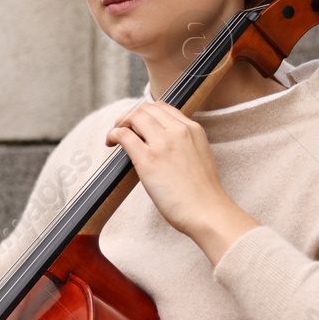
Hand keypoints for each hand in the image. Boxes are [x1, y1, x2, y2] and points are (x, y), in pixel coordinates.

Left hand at [104, 101, 261, 263]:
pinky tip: (111, 142)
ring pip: (134, 116)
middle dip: (130, 116)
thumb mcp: (200, 157)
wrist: (207, 211)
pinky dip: (113, 134)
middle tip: (122, 129)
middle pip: (146, 108)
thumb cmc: (203, 194)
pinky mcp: (148, 159)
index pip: (163, 108)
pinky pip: (124, 135)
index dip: (146, 113)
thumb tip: (164, 148)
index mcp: (193, 129)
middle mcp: (178, 131)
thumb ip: (185, 145)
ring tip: (115, 137)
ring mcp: (163, 144)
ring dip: (120, 123)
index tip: (139, 125)